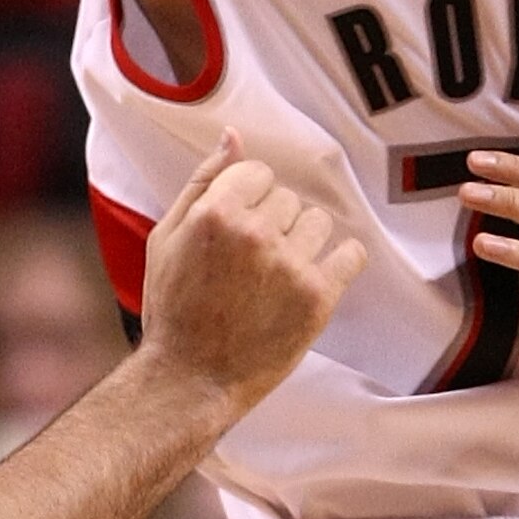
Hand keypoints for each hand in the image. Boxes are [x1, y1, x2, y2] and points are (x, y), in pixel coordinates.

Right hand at [138, 136, 367, 414]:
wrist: (189, 381)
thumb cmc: (173, 310)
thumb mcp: (167, 238)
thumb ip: (203, 182)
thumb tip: (234, 137)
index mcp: (216, 213)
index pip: (258, 173)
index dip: (248, 201)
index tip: (239, 232)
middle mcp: (255, 233)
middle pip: (288, 199)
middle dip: (274, 223)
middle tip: (253, 262)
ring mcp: (289, 265)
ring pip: (319, 222)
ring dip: (304, 242)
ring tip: (279, 274)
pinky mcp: (318, 297)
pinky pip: (352, 253)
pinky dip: (341, 261)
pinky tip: (319, 277)